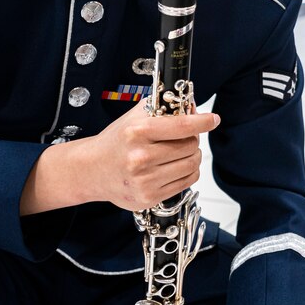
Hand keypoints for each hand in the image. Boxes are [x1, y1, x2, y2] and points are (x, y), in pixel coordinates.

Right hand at [76, 104, 219, 210]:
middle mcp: (140, 157)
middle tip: (185, 137)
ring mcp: (145, 180)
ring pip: (192, 164)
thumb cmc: (117, 141)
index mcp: (137, 132)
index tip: (213, 119)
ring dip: (193, 156)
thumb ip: (164, 108)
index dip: (202, 122)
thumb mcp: (135, 117)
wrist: (92, 170)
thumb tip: (193, 106)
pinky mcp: (149, 197)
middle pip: (190, 146)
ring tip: (180, 152)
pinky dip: (188, 172)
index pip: (181, 126)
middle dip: (193, 139)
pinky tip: (175, 166)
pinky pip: (186, 182)